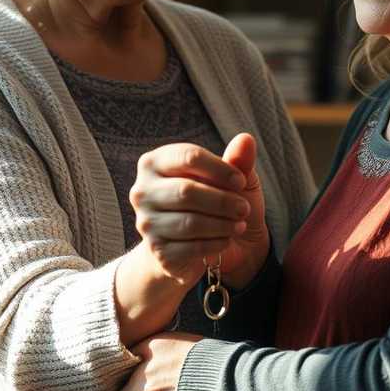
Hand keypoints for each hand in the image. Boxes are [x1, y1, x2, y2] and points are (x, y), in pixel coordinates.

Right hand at [130, 134, 267, 285]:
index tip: (241, 181)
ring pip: (189, 222)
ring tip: (239, 224)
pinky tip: (226, 239)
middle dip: (223, 201)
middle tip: (243, 208)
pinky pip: (191, 247)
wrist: (206, 248)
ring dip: (222, 224)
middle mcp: (143, 191)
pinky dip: (215, 244)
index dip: (220, 169)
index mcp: (155, 163)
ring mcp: (146, 223)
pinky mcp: (158, 251)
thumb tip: (246, 139)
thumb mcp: (233, 180)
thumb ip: (238, 161)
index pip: (188, 157)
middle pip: (186, 191)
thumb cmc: (217, 202)